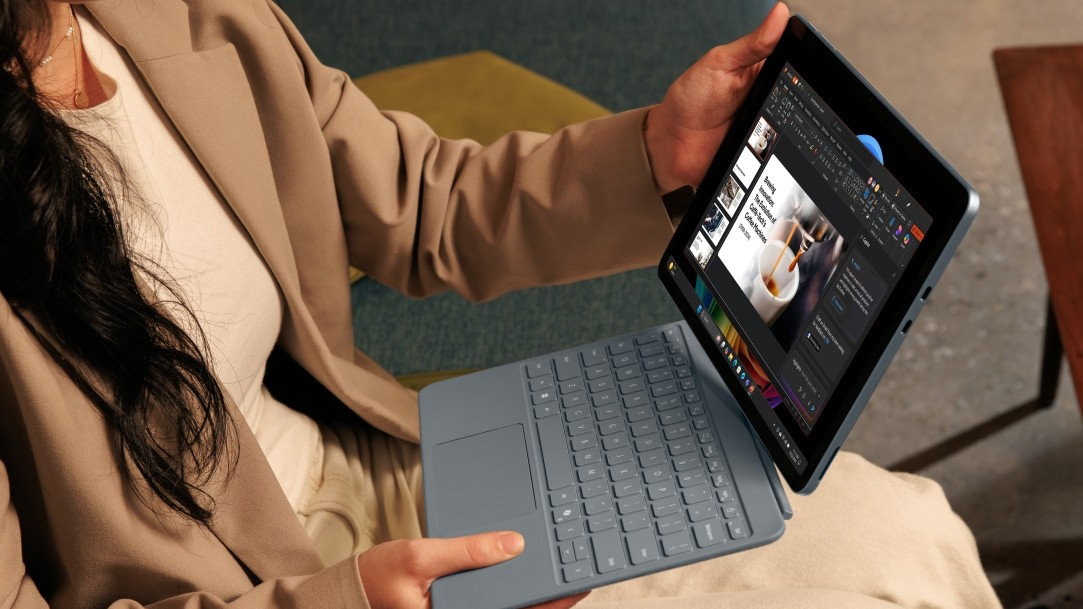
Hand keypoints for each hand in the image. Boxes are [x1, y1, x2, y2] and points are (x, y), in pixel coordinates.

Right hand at [357, 531, 589, 608]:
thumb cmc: (374, 580)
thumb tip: (511, 544)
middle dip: (545, 595)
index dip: (550, 601)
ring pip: (506, 606)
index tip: (575, 585)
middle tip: (576, 575)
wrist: (346, 594)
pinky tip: (520, 569)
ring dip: (528, 591)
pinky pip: (489, 600)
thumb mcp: (419, 556)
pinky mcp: (455, 608)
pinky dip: (507, 586)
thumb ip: (466, 551)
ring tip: (556, 571)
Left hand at [644, 2, 789, 193]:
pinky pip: (784, 153)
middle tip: (776, 96)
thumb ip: (752, 44)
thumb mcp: (721, 63)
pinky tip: (768, 142)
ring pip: (798, 126)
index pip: (798, 63)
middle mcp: (772, 98)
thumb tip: (780, 12)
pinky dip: (783, 151)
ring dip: (791, 125)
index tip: (808, 63)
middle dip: (800, 97)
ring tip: (765, 118)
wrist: (671, 143)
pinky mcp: (766, 153)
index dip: (808, 63)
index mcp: (764, 71)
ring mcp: (771, 126)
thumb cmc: (691, 98)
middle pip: (804, 96)